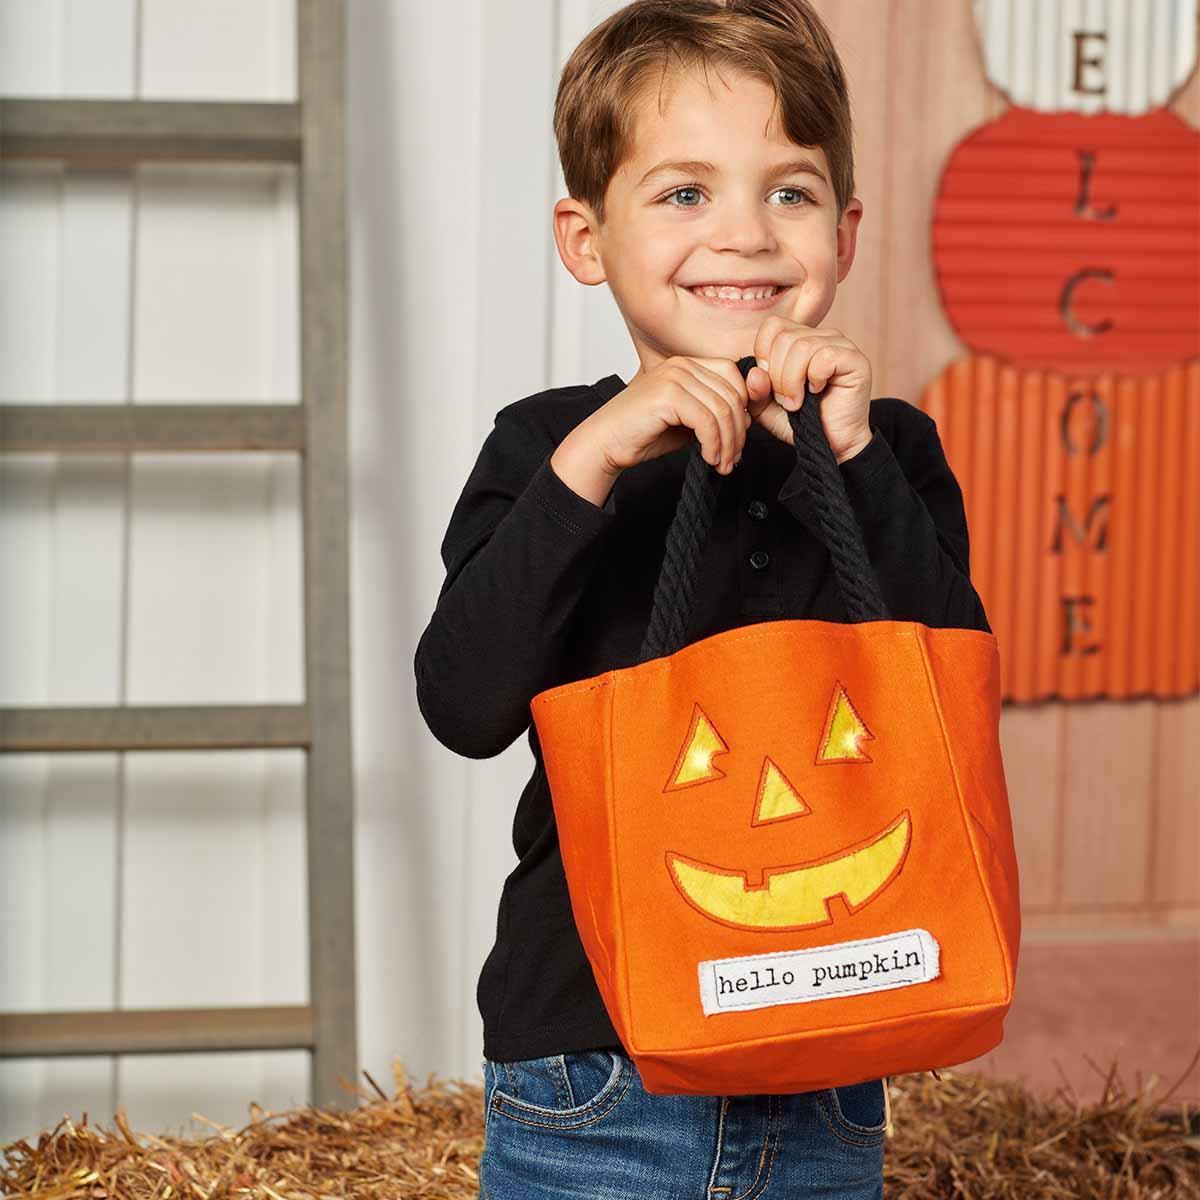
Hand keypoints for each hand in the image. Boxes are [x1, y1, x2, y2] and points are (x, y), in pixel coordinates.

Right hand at [585, 355, 751, 476]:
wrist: (605, 442)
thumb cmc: (642, 433)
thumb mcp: (687, 420)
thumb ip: (713, 413)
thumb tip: (747, 419)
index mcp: (687, 365)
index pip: (733, 376)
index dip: (744, 408)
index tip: (738, 438)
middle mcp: (682, 365)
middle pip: (732, 394)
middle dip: (738, 432)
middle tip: (732, 458)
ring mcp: (674, 377)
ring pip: (723, 409)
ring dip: (728, 443)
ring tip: (722, 463)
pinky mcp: (668, 395)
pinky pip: (707, 420)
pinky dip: (714, 443)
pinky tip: (709, 458)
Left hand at [744, 316, 872, 463]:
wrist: (830, 445)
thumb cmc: (802, 423)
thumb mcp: (767, 408)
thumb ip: (755, 390)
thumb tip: (755, 372)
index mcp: (800, 339)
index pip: (773, 325)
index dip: (763, 353)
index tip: (768, 384)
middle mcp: (822, 336)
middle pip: (784, 337)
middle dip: (777, 375)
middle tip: (785, 400)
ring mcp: (841, 345)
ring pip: (802, 347)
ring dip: (792, 381)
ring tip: (797, 403)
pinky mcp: (855, 359)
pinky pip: (825, 356)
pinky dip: (814, 379)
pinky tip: (817, 392)